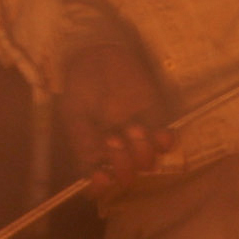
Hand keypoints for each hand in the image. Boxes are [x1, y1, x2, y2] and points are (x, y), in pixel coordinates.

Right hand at [58, 41, 175, 191]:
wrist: (98, 54)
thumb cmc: (82, 84)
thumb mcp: (74, 111)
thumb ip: (82, 139)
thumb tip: (93, 165)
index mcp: (93, 151)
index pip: (98, 179)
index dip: (100, 185)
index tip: (102, 177)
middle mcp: (117, 149)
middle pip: (125, 173)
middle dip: (122, 163)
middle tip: (112, 138)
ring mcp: (138, 136)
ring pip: (146, 160)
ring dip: (141, 150)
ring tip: (131, 126)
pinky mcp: (155, 118)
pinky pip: (164, 140)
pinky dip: (164, 141)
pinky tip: (160, 133)